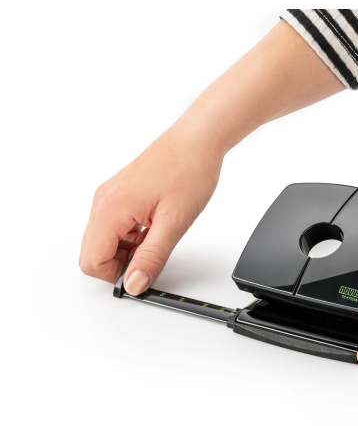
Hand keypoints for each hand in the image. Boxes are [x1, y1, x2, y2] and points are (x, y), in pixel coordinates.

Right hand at [79, 20, 343, 294]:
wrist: (198, 140)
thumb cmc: (189, 171)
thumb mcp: (173, 224)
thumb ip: (150, 258)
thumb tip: (133, 285)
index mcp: (110, 209)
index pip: (91, 261)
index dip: (117, 275)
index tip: (142, 273)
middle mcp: (103, 201)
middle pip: (93, 252)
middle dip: (120, 264)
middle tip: (152, 258)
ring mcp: (110, 196)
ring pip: (104, 240)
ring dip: (128, 250)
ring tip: (160, 237)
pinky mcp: (120, 194)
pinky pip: (115, 226)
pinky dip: (132, 236)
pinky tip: (156, 228)